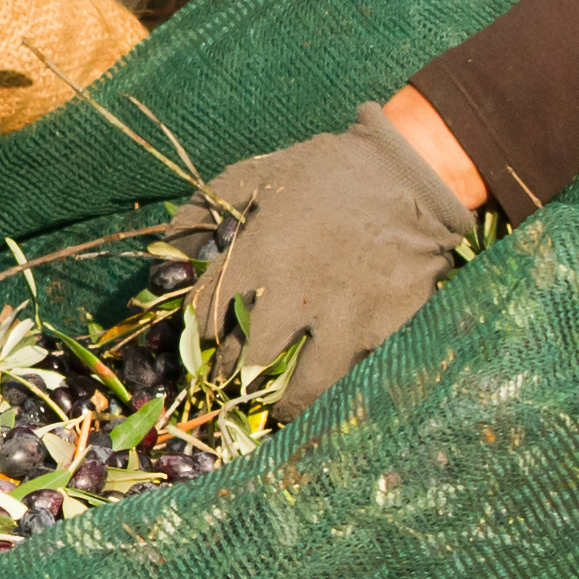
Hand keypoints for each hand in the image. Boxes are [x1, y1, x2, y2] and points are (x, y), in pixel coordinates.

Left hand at [164, 105, 478, 406]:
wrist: (408, 173)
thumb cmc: (324, 172)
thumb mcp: (252, 175)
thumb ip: (202, 213)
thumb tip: (169, 254)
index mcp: (258, 258)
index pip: (208, 321)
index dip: (202, 335)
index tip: (206, 339)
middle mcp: (297, 297)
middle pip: (248, 362)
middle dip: (235, 374)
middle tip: (232, 377)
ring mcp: (344, 318)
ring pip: (305, 388)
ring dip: (286, 403)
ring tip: (279, 407)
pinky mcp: (385, 329)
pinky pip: (353, 376)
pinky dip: (337, 387)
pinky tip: (326, 386)